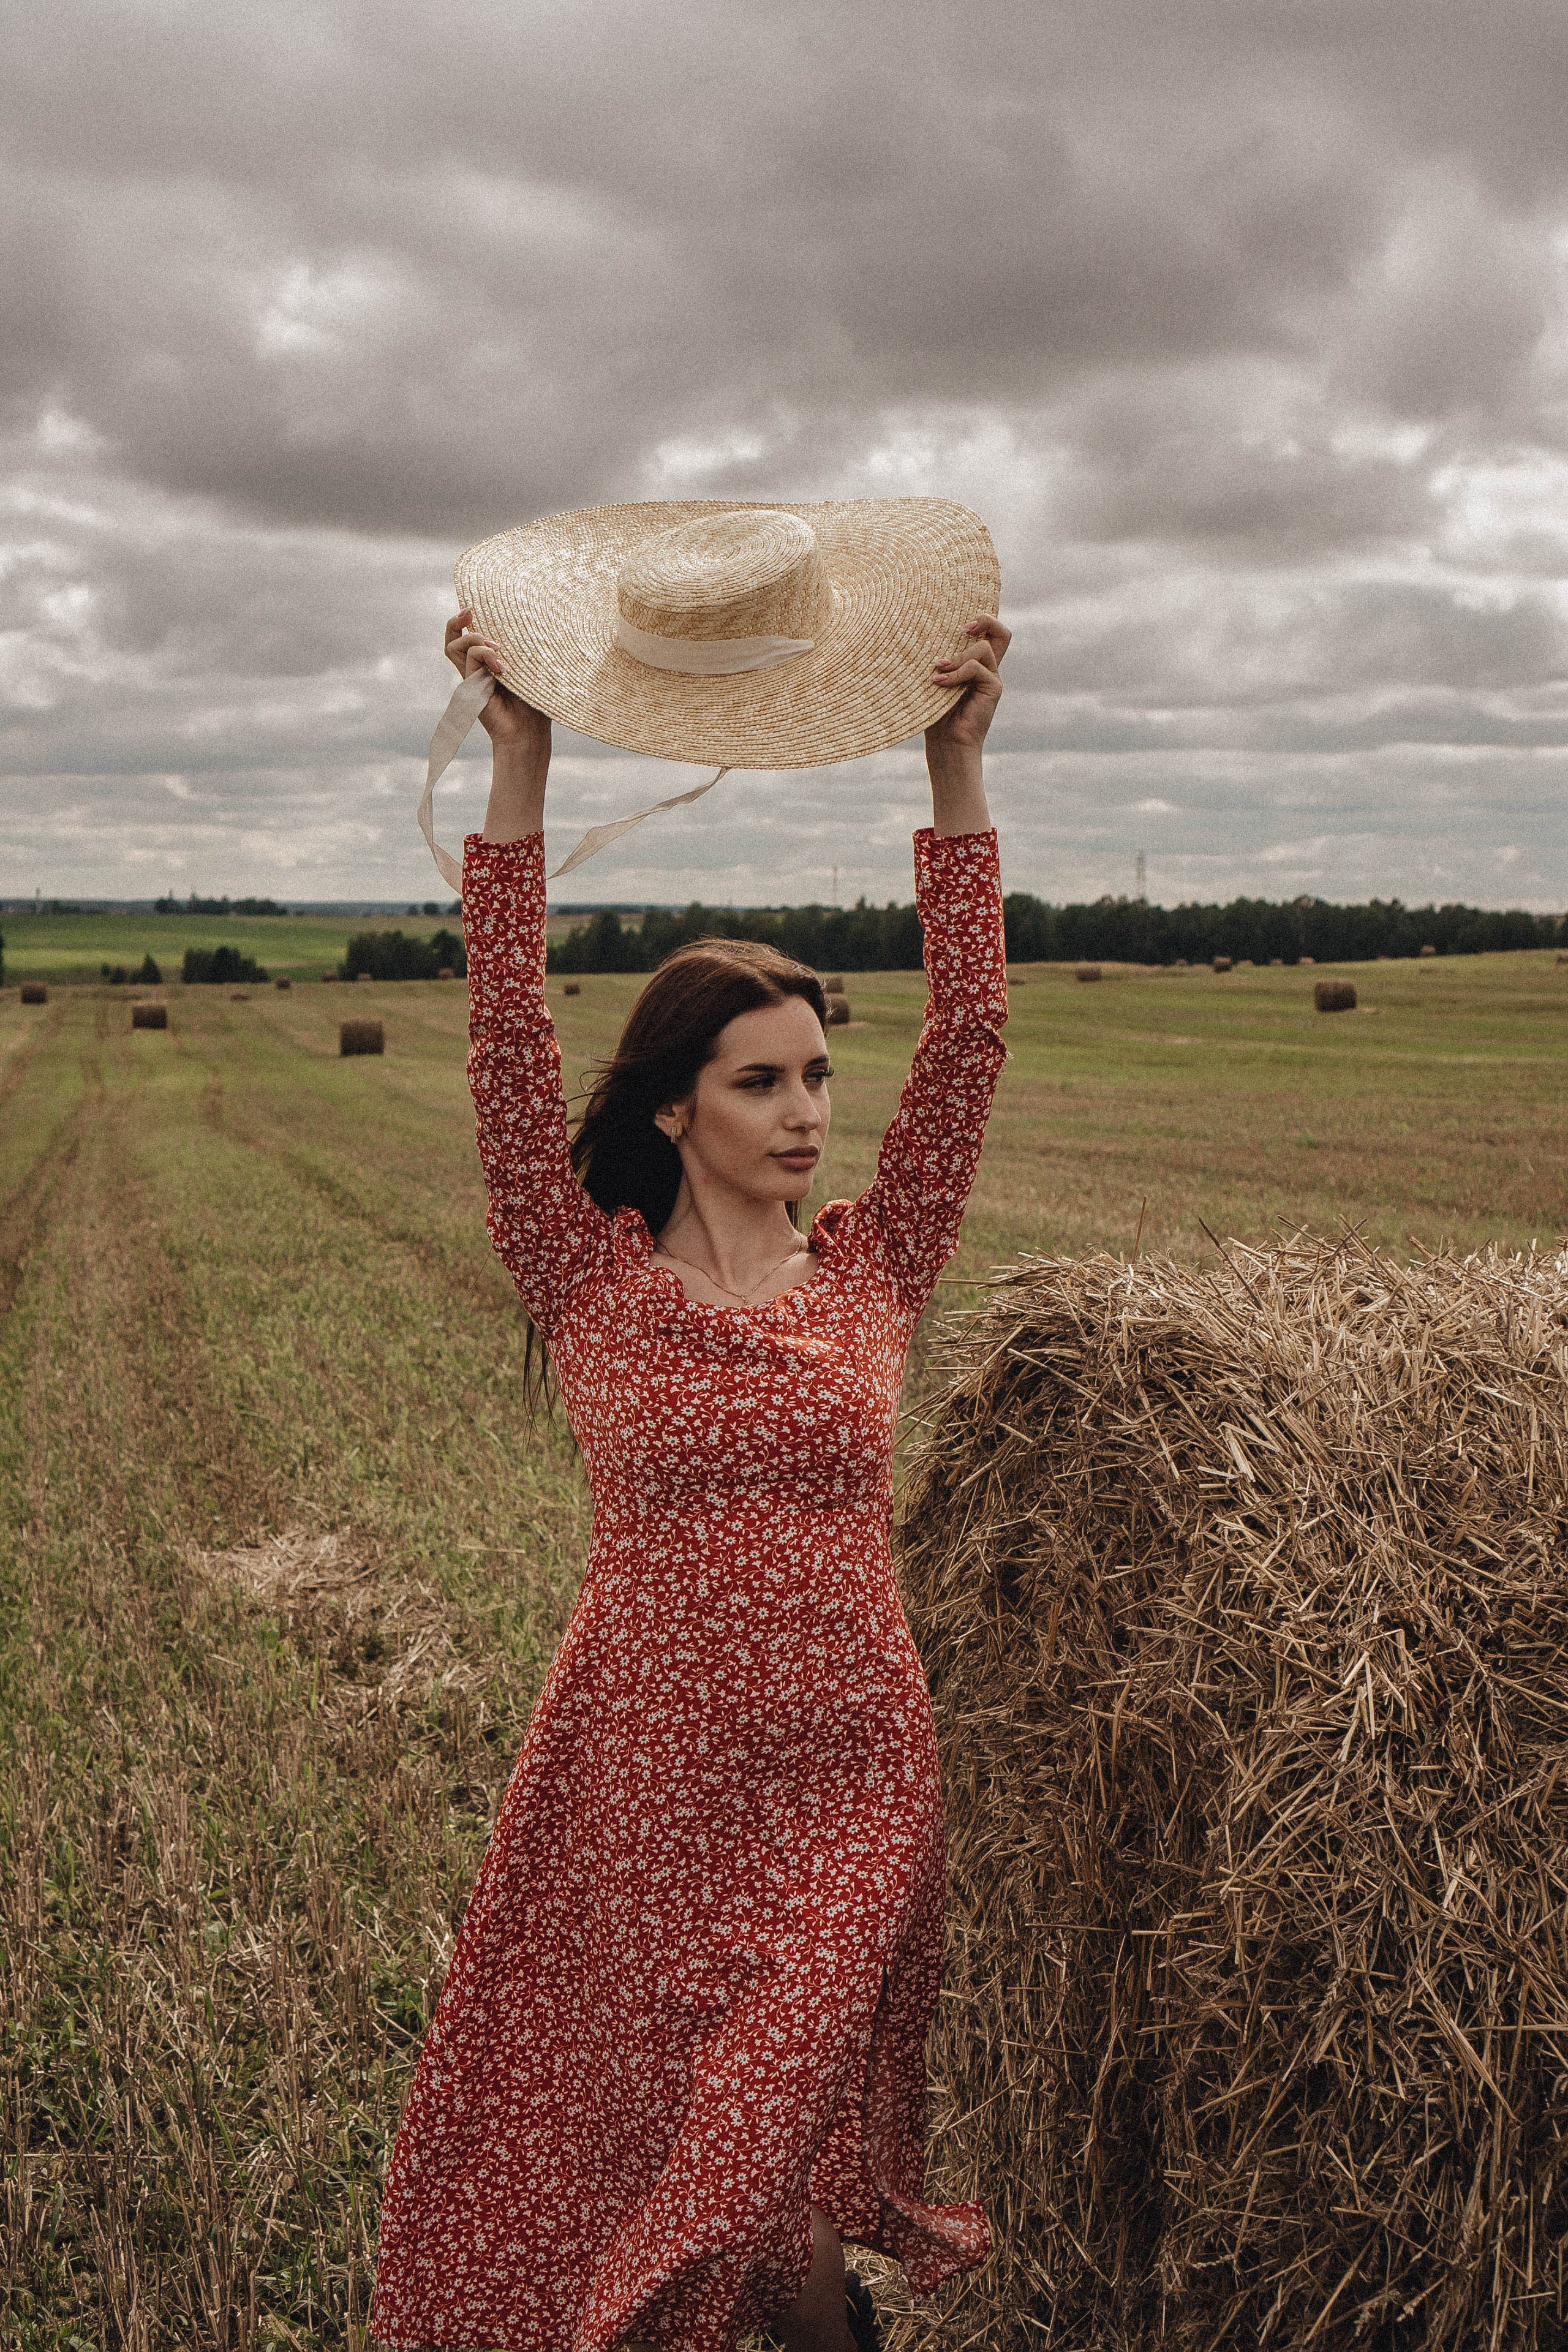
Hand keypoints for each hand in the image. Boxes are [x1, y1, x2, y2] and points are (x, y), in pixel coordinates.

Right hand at [445, 609, 549, 754]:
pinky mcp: (471, 687)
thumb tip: (524, 619)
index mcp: (487, 664)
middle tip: (471, 610)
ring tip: (498, 649)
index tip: (473, 607)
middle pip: (452, 639)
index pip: (467, 637)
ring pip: (456, 646)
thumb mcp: (529, 669)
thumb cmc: (535, 703)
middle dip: (457, 620)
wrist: (529, 734)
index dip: (464, 621)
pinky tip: (503, 667)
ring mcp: (471, 678)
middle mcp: (475, 670)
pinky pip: (471, 659)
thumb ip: (519, 649)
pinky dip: (486, 656)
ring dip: (476, 639)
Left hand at [925, 613, 1007, 755]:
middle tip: (963, 628)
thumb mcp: (934, 681)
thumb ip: (938, 660)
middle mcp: (987, 669)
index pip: (989, 634)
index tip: (959, 624)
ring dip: (957, 656)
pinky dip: (955, 673)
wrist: (947, 744)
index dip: (981, 620)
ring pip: (983, 648)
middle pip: (1002, 633)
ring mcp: (992, 678)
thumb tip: (922, 633)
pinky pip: (976, 668)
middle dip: (984, 620)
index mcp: (975, 664)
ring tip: (937, 670)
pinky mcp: (994, 688)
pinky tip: (938, 683)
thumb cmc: (934, 714)